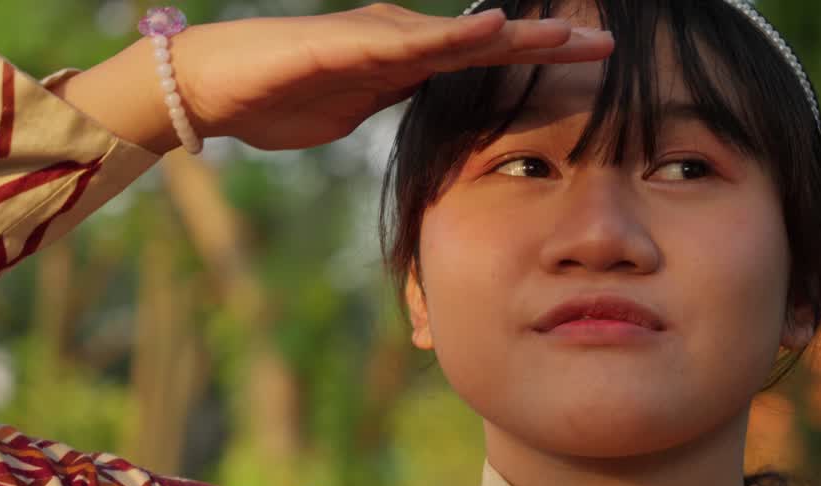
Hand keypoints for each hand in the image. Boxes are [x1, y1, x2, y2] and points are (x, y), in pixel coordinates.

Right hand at [168, 4, 613, 150]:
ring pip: (459, 36)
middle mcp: (402, 39)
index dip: (539, 57)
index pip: (488, 60)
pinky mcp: (347, 46)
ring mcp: (377, 38)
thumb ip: (397, 102)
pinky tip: (490, 32)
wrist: (215, 89)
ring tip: (565, 34)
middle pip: (489, 42)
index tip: (589, 60)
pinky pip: (408, 44)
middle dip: (549, 41)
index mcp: (410, 59)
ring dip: (515, 36)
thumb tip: (430, 118)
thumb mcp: (360, 108)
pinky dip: (452, 39)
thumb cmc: (282, 99)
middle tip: (605, 43)